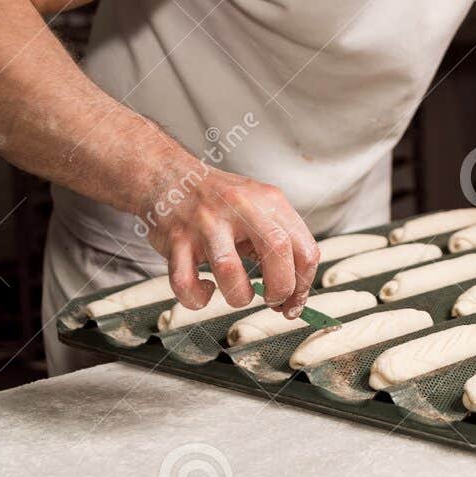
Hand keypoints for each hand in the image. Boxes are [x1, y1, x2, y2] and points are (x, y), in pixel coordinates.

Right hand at [144, 167, 319, 317]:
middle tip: (273, 301)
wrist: (170, 176)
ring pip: (228, 270)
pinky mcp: (176, 240)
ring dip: (239, 296)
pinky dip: (197, 298)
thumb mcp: (259, 206)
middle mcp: (240, 208)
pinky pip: (185, 282)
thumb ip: (279, 240)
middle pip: (277, 251)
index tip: (294, 299)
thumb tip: (294, 292)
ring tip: (238, 293)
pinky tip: (206, 290)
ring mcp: (206, 223)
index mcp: (269, 202)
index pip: (305, 248)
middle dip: (281, 288)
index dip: (304, 284)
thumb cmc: (219, 199)